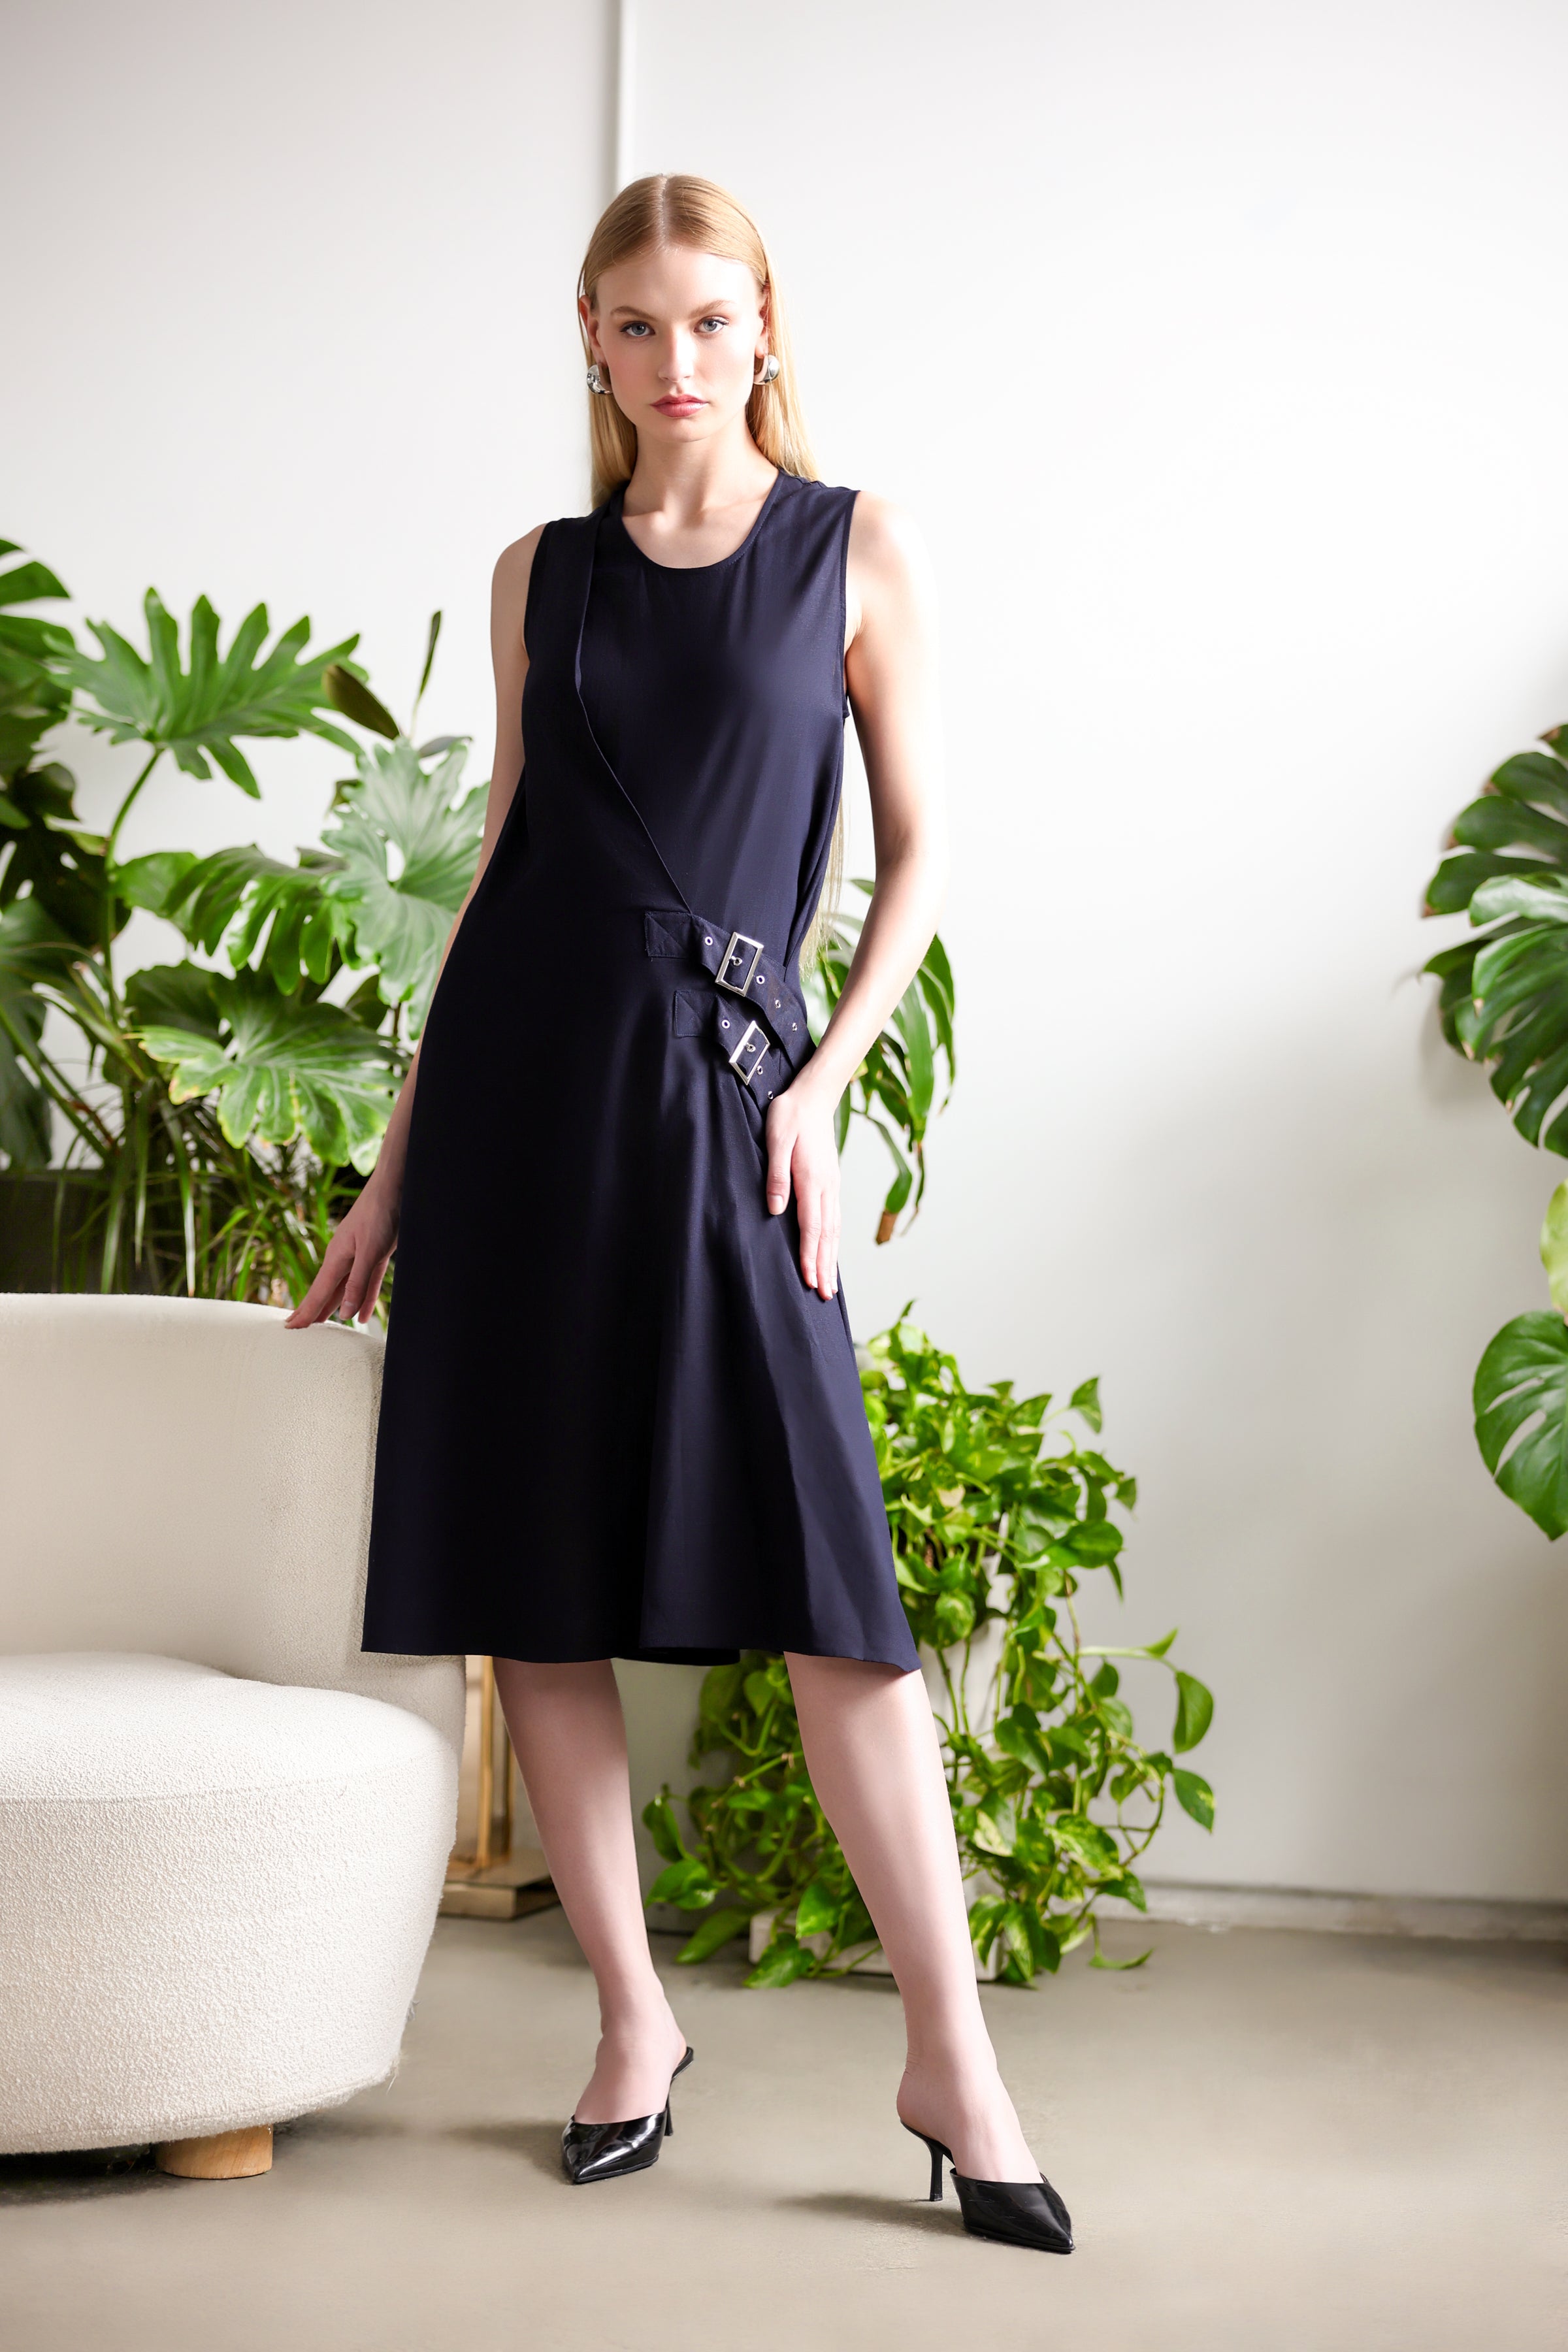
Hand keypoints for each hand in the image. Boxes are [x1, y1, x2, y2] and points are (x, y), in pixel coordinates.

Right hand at [285, 1180, 398, 1328]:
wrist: (395, 1187)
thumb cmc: (379, 1214)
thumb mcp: (369, 1251)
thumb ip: (357, 1283)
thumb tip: (344, 1313)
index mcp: (336, 1257)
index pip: (318, 1292)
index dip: (306, 1312)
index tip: (291, 1328)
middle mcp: (343, 1258)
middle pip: (326, 1291)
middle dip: (313, 1310)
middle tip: (297, 1327)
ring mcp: (358, 1255)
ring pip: (345, 1288)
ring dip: (336, 1307)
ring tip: (323, 1324)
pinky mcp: (375, 1253)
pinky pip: (366, 1282)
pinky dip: (364, 1299)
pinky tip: (360, 1314)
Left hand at [764, 1074, 840, 1299]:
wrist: (814, 1095)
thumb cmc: (790, 1115)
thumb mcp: (776, 1140)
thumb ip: (776, 1176)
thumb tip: (776, 1211)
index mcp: (812, 1179)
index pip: (812, 1227)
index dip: (810, 1256)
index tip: (810, 1281)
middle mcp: (827, 1186)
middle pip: (828, 1235)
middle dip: (825, 1266)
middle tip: (825, 1296)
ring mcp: (832, 1184)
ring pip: (834, 1229)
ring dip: (832, 1257)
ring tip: (831, 1284)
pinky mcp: (831, 1181)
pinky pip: (835, 1218)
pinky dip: (834, 1240)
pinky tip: (831, 1250)